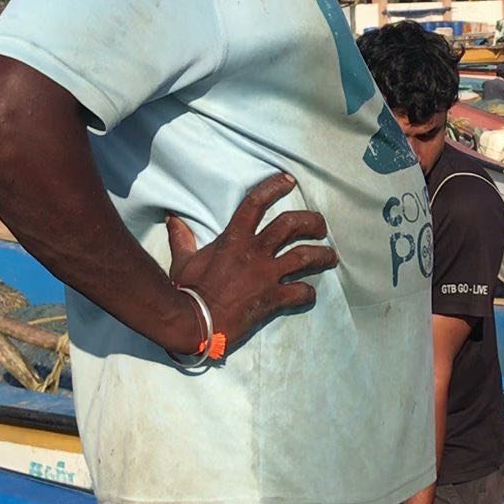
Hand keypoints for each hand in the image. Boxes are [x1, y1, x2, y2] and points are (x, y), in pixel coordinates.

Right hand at [164, 173, 336, 353]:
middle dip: (311, 222)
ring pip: (305, 256)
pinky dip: (308, 293)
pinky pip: (300, 293)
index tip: (289, 180)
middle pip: (291, 225)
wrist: (194, 323)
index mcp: (234, 239)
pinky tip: (309, 294)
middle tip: (321, 227)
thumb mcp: (183, 261)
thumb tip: (172, 219)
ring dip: (322, 255)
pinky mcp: (272, 299)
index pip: (256, 203)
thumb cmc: (187, 291)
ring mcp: (266, 275)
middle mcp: (255, 252)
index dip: (274, 187)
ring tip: (331, 257)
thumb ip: (182, 238)